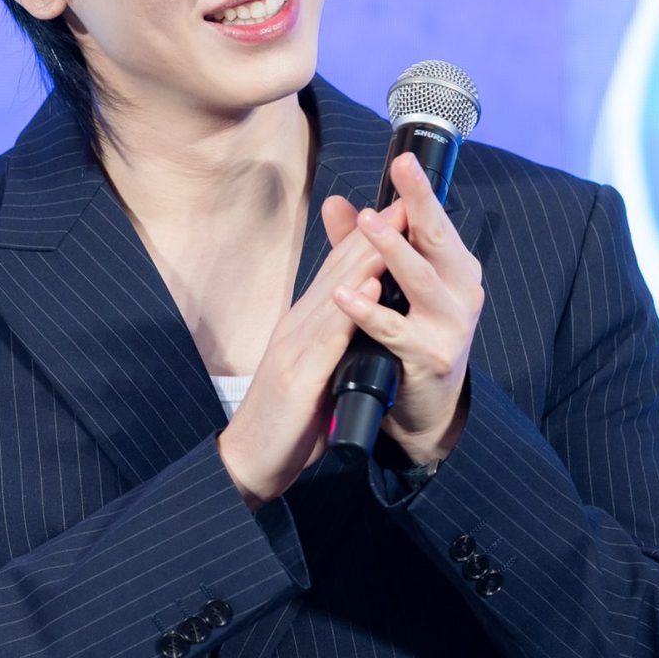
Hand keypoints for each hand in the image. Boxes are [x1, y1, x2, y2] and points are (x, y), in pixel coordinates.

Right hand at [215, 194, 410, 508]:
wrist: (250, 463)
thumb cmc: (288, 423)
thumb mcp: (316, 372)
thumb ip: (335, 343)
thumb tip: (361, 322)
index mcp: (305, 326)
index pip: (340, 272)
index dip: (370, 237)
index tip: (403, 209)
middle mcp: (298, 326)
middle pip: (339, 268)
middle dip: (376, 230)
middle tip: (408, 195)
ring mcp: (295, 348)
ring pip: (335, 291)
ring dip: (367, 253)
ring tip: (397, 220)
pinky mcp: (297, 377)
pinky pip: (328, 336)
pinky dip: (351, 306)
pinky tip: (370, 283)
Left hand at [319, 150, 483, 463]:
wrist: (424, 408)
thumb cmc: (408, 340)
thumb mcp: (390, 288)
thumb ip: (362, 247)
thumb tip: (339, 202)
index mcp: (455, 271)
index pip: (435, 224)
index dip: (420, 192)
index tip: (404, 160)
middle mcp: (462, 293)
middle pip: (437, 241)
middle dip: (419, 204)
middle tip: (402, 171)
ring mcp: (451, 327)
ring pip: (421, 281)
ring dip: (393, 250)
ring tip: (367, 223)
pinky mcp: (430, 358)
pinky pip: (395, 330)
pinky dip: (369, 311)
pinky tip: (345, 295)